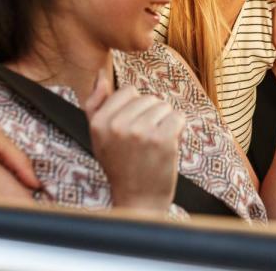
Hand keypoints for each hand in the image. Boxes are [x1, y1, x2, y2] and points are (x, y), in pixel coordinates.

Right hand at [83, 77, 184, 213]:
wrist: (138, 200)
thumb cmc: (120, 166)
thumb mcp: (99, 136)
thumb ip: (96, 105)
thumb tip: (100, 75)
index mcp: (99, 122)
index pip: (129, 91)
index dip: (136, 109)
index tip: (131, 131)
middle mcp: (117, 125)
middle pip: (149, 98)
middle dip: (152, 116)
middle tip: (144, 143)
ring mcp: (140, 132)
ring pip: (165, 106)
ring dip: (165, 124)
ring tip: (155, 146)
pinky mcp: (162, 139)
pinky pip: (178, 117)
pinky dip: (178, 130)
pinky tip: (169, 147)